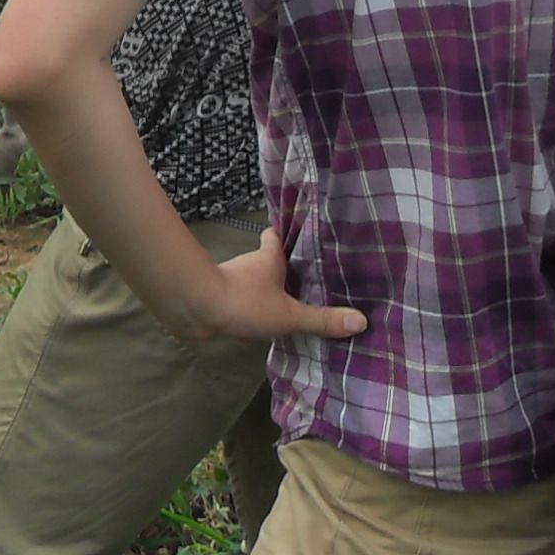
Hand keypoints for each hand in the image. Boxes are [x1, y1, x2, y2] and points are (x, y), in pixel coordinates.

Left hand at [186, 231, 364, 346]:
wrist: (194, 308)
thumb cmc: (243, 301)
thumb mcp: (288, 314)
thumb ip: (321, 319)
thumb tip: (361, 321)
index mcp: (269, 259)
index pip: (277, 236)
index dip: (287, 233)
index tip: (302, 234)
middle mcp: (251, 264)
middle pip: (269, 259)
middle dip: (284, 266)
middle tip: (306, 273)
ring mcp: (233, 280)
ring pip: (255, 278)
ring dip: (268, 286)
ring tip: (289, 298)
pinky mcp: (219, 297)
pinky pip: (242, 297)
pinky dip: (252, 303)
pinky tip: (262, 317)